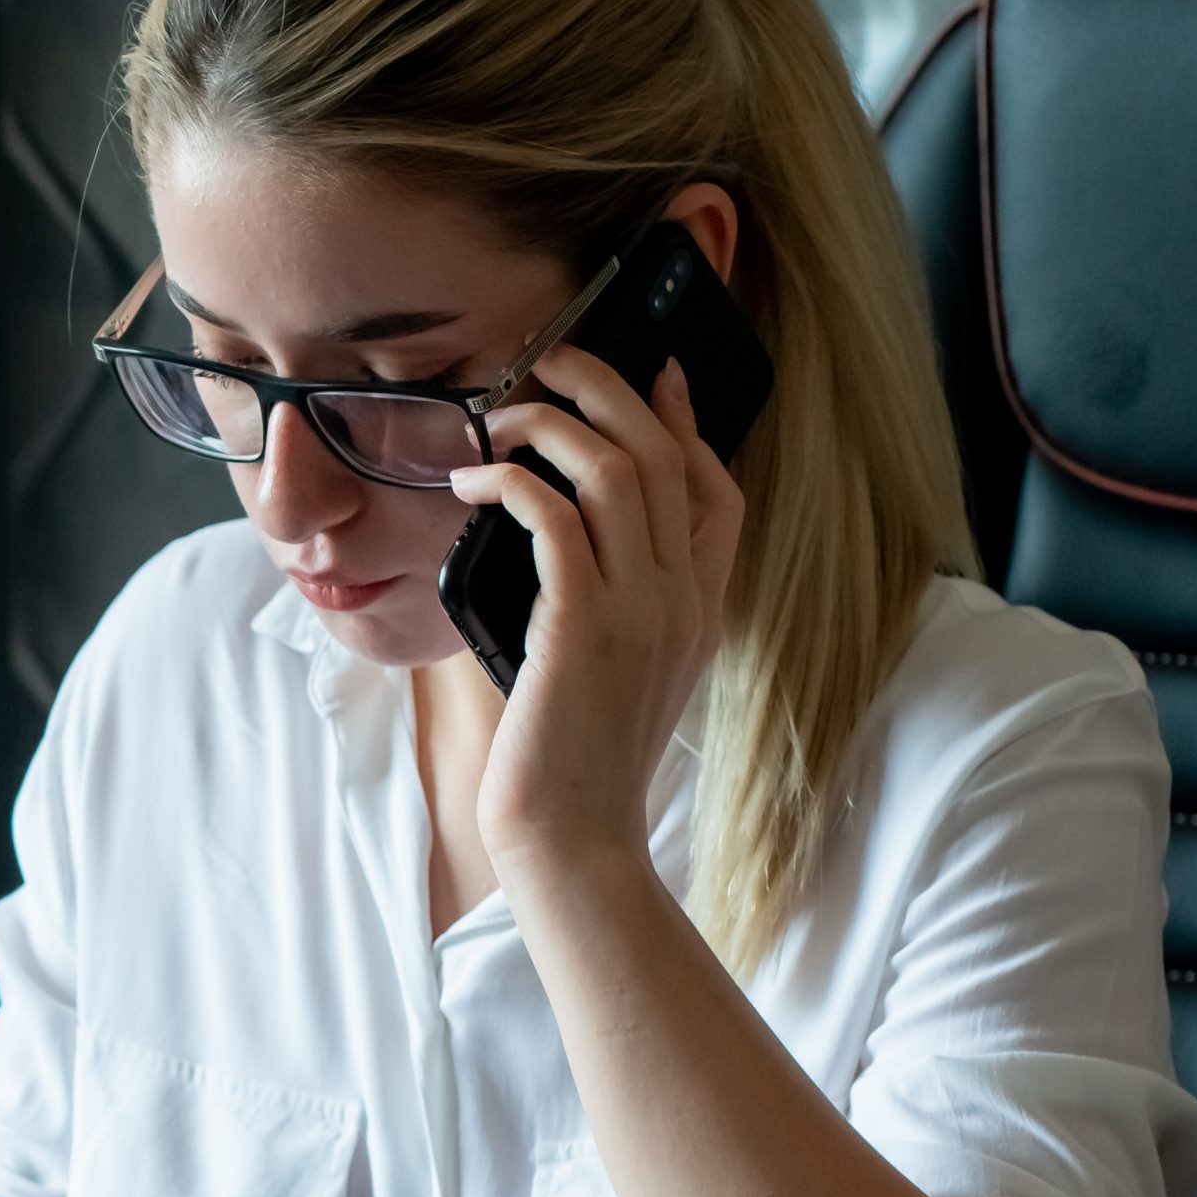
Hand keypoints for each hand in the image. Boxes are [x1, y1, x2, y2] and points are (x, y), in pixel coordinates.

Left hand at [450, 348, 743, 887]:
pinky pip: (557, 519)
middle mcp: (684, 600)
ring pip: (617, 472)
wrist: (572, 836)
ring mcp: (641, 611)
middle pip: (665, 456)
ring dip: (555, 425)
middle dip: (608, 389)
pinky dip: (515, 484)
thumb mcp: (616, 669)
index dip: (685, 420)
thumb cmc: (574, 757)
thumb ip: (614, 600)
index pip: (719, 490)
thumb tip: (563, 532)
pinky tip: (478, 483)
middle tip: (554, 361)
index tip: (650, 370)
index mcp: (702, 608)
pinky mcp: (582, 627)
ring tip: (504, 417)